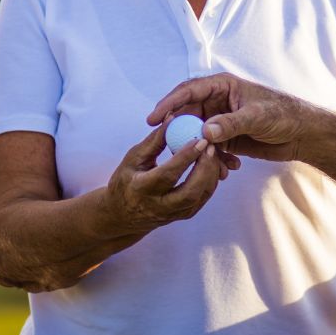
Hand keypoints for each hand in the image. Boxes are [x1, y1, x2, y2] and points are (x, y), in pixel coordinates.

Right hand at [104, 122, 233, 235]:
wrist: (122, 215)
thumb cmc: (126, 180)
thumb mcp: (134, 158)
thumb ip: (154, 140)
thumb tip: (172, 118)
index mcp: (141, 188)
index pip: (167, 174)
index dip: (185, 157)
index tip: (199, 139)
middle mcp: (158, 206)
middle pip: (189, 192)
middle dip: (204, 169)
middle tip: (211, 147)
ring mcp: (173, 214)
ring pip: (199, 197)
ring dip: (210, 174)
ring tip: (212, 153)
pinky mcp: (183, 216)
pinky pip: (202, 199)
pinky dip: (210, 181)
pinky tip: (210, 165)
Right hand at [148, 72, 319, 161]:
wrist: (302, 134)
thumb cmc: (283, 114)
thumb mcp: (256, 117)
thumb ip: (229, 124)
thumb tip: (204, 132)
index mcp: (222, 86)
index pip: (188, 91)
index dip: (168, 104)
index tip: (153, 119)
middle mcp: (218, 102)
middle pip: (187, 115)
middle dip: (180, 133)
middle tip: (170, 149)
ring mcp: (221, 121)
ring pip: (197, 135)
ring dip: (198, 151)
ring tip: (207, 165)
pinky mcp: (227, 139)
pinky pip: (210, 149)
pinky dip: (214, 160)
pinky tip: (226, 170)